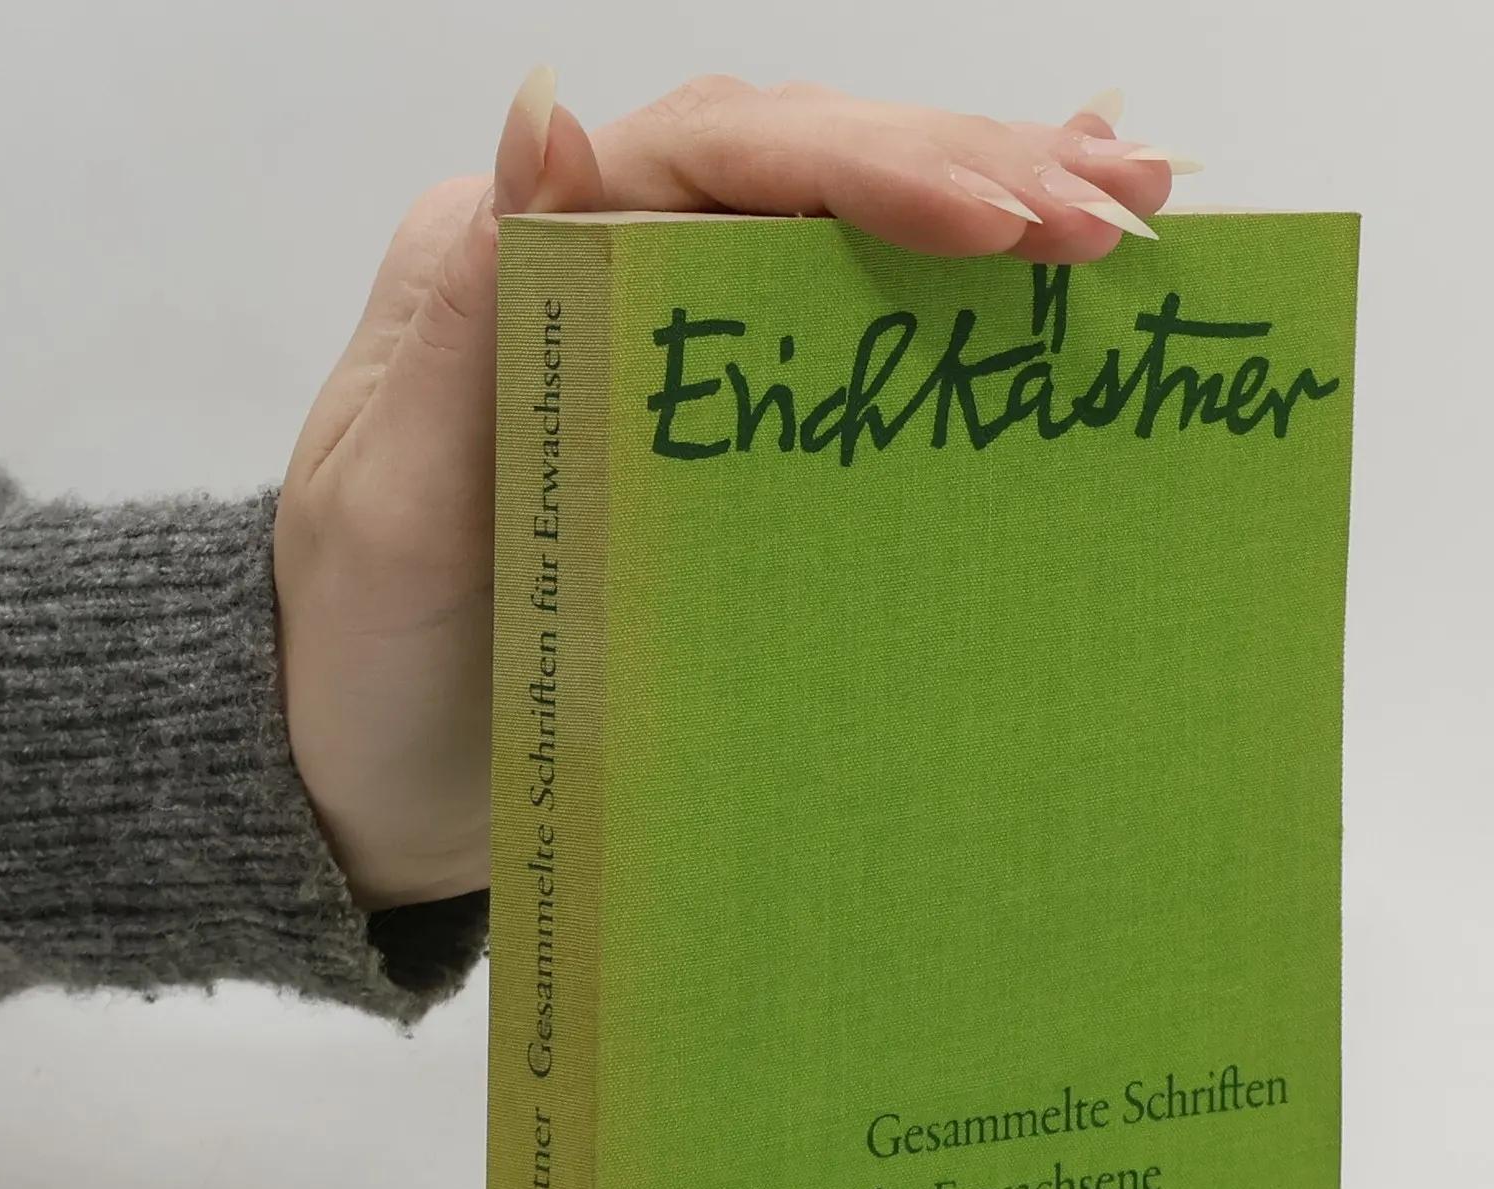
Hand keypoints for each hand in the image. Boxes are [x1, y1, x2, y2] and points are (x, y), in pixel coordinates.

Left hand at [273, 74, 1192, 907]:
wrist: (355, 770)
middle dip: (969, 173)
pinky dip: (947, 283)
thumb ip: (465, 320)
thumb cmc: (365, 657)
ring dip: (990, 202)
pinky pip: (834, 323)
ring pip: (839, 229)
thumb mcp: (389, 503)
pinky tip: (1048, 263)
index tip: (1003, 225)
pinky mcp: (710, 429)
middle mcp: (601, 266)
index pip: (721, 156)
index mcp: (520, 253)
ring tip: (1137, 206)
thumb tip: (554, 113)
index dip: (870, 169)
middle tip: (1118, 218)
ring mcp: (665, 343)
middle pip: (804, 168)